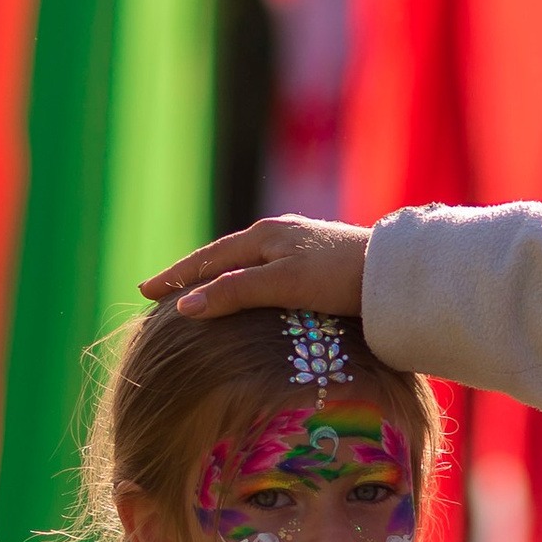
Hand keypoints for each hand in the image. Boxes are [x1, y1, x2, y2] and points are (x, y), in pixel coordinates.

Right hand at [140, 217, 369, 320]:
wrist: (396, 273)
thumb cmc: (339, 277)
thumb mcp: (282, 285)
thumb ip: (234, 293)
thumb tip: (183, 307)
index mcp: (264, 235)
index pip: (207, 258)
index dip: (176, 276)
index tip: (145, 290)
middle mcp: (278, 235)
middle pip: (223, 257)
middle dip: (190, 275)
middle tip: (159, 293)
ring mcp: (298, 246)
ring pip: (245, 264)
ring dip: (217, 278)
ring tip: (196, 296)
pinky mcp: (317, 262)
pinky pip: (265, 271)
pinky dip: (244, 283)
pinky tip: (248, 295)